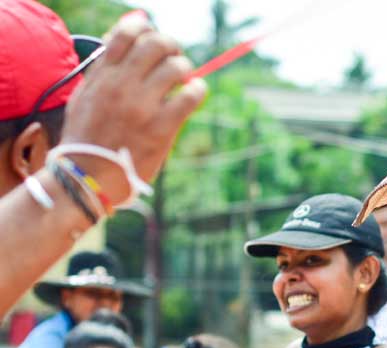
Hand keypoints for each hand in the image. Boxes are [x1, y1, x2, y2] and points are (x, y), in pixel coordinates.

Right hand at [59, 13, 206, 204]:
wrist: (88, 175)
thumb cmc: (87, 136)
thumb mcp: (83, 96)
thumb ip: (102, 69)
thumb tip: (116, 37)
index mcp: (102, 76)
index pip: (126, 33)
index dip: (144, 27)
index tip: (151, 34)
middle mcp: (122, 85)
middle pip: (156, 44)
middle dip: (171, 46)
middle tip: (174, 57)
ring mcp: (142, 105)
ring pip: (176, 67)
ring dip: (185, 68)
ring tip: (184, 79)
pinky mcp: (161, 127)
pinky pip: (190, 96)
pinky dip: (197, 90)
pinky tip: (194, 93)